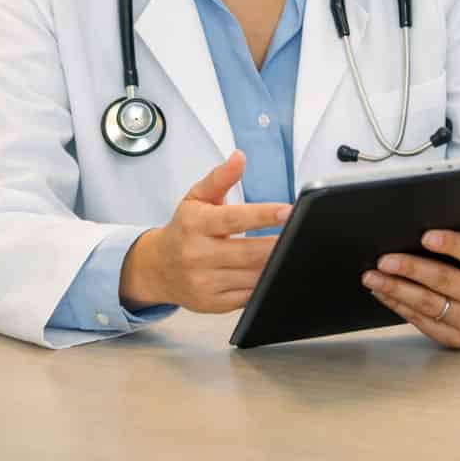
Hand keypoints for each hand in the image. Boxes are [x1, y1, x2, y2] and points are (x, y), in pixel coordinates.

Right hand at [119, 151, 290, 311]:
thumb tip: (239, 157)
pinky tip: (277, 271)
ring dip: (277, 264)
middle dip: (279, 244)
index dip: (264, 215)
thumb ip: (221, 177)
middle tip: (303, 233)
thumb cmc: (184, 229)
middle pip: (249, 253)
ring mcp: (204, 283)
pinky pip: (248, 296)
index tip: (288, 211)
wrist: (156, 268)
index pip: (234, 219)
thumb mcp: (197, 197)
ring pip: (252, 276)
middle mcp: (197, 255)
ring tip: (294, 250)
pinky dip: (266, 284)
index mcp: (195, 225)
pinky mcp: (212, 303)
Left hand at [362, 205, 459, 348]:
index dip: (450, 244)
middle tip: (384, 259)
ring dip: (396, 289)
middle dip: (411, 268)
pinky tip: (383, 292)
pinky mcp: (456, 338)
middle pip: (444, 280)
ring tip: (373, 276)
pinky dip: (399, 306)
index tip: (425, 236)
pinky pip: (422, 322)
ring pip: (428, 304)